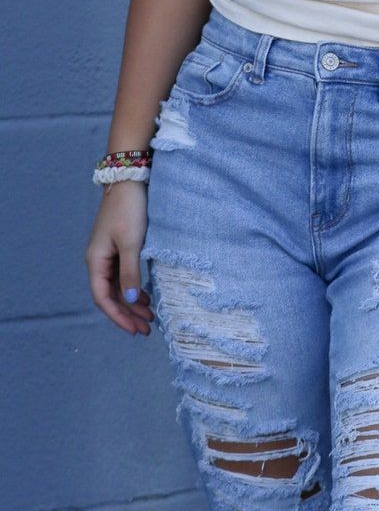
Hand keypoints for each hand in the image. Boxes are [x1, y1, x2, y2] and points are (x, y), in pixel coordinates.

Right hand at [86, 182, 154, 335]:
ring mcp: (108, 254)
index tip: (135, 330)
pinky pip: (123, 276)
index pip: (103, 298)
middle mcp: (98, 260)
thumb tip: (130, 300)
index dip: (118, 316)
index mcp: (96, 261)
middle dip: (127, 313)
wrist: (130, 180)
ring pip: (118, 287)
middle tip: (146, 329)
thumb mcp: (132, 243)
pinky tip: (146, 296)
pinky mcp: (119, 247)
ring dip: (132, 302)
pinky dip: (134, 288)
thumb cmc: (129, 210)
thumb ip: (131, 272)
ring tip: (150, 317)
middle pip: (110, 295)